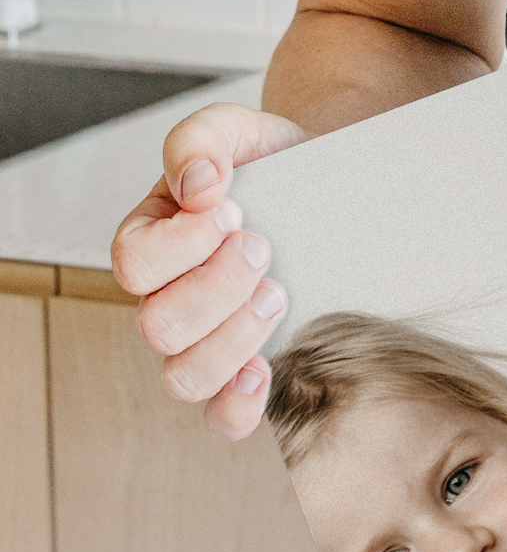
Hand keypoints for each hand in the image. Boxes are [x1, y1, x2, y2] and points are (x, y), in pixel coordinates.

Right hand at [110, 103, 310, 438]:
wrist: (326, 186)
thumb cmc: (272, 164)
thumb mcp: (239, 131)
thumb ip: (203, 138)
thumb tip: (198, 181)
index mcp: (152, 243)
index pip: (134, 263)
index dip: (182, 243)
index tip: (233, 210)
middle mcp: (167, 299)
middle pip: (158, 326)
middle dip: (218, 286)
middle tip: (262, 247)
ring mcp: (205, 340)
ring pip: (184, 376)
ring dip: (235, 337)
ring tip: (278, 292)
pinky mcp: (246, 368)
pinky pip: (221, 419)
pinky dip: (238, 405)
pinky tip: (263, 370)